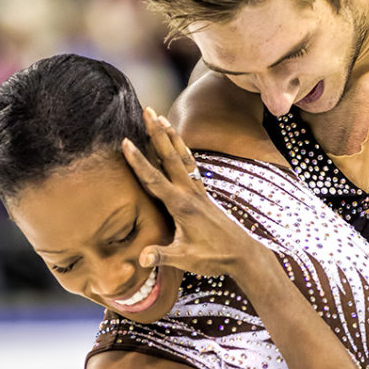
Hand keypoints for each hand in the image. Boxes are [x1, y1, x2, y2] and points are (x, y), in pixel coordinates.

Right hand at [122, 107, 263, 277]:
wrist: (243, 254)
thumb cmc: (214, 257)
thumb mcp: (186, 259)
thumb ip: (162, 256)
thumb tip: (141, 259)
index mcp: (181, 205)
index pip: (154, 179)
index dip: (139, 161)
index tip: (125, 141)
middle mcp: (190, 192)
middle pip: (170, 157)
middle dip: (157, 132)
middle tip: (147, 109)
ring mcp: (199, 191)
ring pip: (183, 156)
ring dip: (171, 135)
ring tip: (161, 116)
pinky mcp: (204, 194)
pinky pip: (191, 165)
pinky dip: (182, 150)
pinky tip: (178, 143)